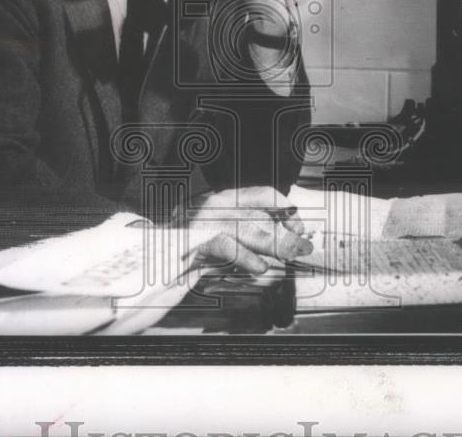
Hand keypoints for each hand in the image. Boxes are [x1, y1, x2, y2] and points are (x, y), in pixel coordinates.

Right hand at [183, 186, 311, 273]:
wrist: (158, 255)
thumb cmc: (191, 243)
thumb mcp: (223, 231)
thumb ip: (248, 230)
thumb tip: (284, 238)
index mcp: (224, 198)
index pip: (261, 194)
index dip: (284, 208)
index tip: (298, 225)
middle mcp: (215, 204)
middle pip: (258, 214)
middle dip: (284, 232)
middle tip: (303, 246)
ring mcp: (205, 220)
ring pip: (247, 230)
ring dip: (273, 245)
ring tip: (289, 255)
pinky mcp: (196, 239)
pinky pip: (228, 247)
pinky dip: (246, 258)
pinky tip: (260, 267)